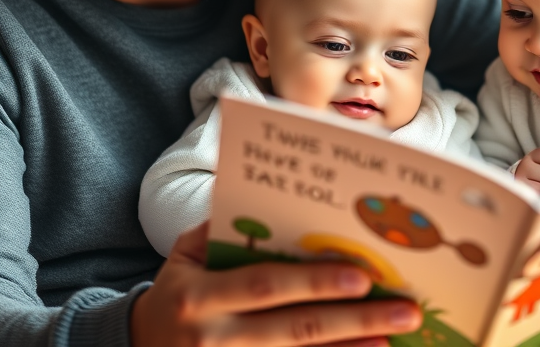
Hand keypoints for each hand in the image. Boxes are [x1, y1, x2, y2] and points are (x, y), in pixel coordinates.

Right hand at [131, 220, 422, 346]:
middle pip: (293, 330)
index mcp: (200, 297)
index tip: (362, 275)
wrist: (135, 346)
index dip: (314, 282)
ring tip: (396, 336)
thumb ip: (223, 231)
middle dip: (353, 320)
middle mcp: (213, 339)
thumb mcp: (185, 255)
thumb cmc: (176, 291)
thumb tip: (279, 207)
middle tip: (404, 310)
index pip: (264, 286)